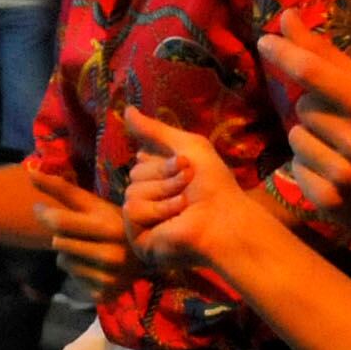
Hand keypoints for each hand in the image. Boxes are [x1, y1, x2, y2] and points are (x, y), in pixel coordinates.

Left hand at [28, 169, 135, 298]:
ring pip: (63, 262)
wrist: (146, 259)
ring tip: (90, 250)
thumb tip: (30, 173)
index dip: (44, 214)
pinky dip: (78, 272)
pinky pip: (72, 279)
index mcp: (108, 226)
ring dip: (69, 255)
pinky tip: (95, 267)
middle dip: (63, 236)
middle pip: (58, 243)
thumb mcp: (93, 204)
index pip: (59, 222)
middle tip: (82, 234)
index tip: (40, 208)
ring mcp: (107, 277)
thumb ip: (61, 189)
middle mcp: (110, 254)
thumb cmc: (114, 224)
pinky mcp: (103, 295)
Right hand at [120, 110, 264, 274]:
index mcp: (160, 181)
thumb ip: (155, 130)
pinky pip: (132, 211)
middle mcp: (150, 200)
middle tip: (189, 183)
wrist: (224, 218)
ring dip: (164, 192)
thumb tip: (126, 109)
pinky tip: (175, 218)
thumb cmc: (213, 185)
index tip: (187, 164)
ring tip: (186, 203)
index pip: (142, 161)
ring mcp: (143, 222)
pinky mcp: (139, 239)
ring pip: (132, 191)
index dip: (164, 160)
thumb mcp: (187, 147)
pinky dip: (157, 209)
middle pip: (136, 173)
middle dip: (164, 174)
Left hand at [253, 27, 350, 229]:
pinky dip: (309, 167)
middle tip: (342, 122)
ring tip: (338, 148)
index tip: (265, 41)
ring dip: (310, 139)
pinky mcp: (329, 200)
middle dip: (315, 109)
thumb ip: (327, 56)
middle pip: (302, 107)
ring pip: (295, 138)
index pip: (313, 73)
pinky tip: (334, 171)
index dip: (284, 53)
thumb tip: (286, 17)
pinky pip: (296, 168)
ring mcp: (343, 174)